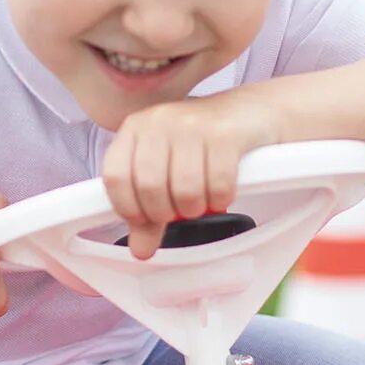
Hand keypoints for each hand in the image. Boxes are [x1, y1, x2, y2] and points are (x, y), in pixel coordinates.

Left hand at [101, 91, 279, 258]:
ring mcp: (192, 125)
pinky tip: (222, 192)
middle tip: (180, 212)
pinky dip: (221, 198)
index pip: (115, 177)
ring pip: (185, 190)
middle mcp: (159, 122)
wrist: (249, 113)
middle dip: (167, 213)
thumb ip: (149, 212)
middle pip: (150, 187)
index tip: (145, 219)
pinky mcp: (224, 134)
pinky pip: (219, 185)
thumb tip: (141, 251)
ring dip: (196, 208)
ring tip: (202, 201)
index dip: (128, 208)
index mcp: (135, 129)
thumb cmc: (201, 144)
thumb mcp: (167, 171)